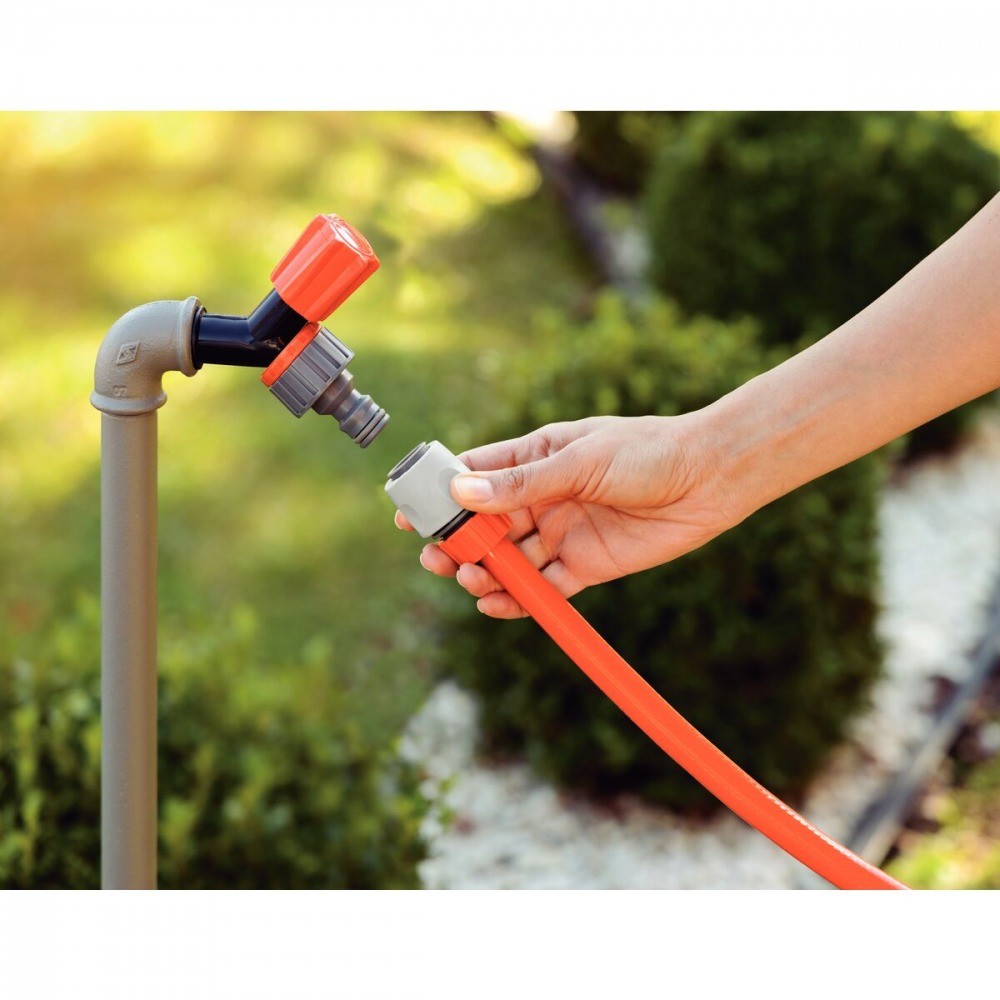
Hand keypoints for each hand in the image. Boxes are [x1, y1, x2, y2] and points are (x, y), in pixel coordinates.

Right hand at [394, 415, 740, 617]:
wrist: (709, 479)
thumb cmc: (647, 452)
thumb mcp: (579, 460)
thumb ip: (522, 483)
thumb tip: (462, 493)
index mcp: (534, 459)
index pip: (474, 475)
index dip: (440, 494)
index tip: (409, 512)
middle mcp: (542, 498)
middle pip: (483, 524)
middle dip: (455, 541)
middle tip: (435, 557)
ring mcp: (560, 533)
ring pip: (507, 559)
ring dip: (482, 571)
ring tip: (466, 577)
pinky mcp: (584, 566)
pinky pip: (541, 588)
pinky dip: (516, 598)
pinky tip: (493, 603)